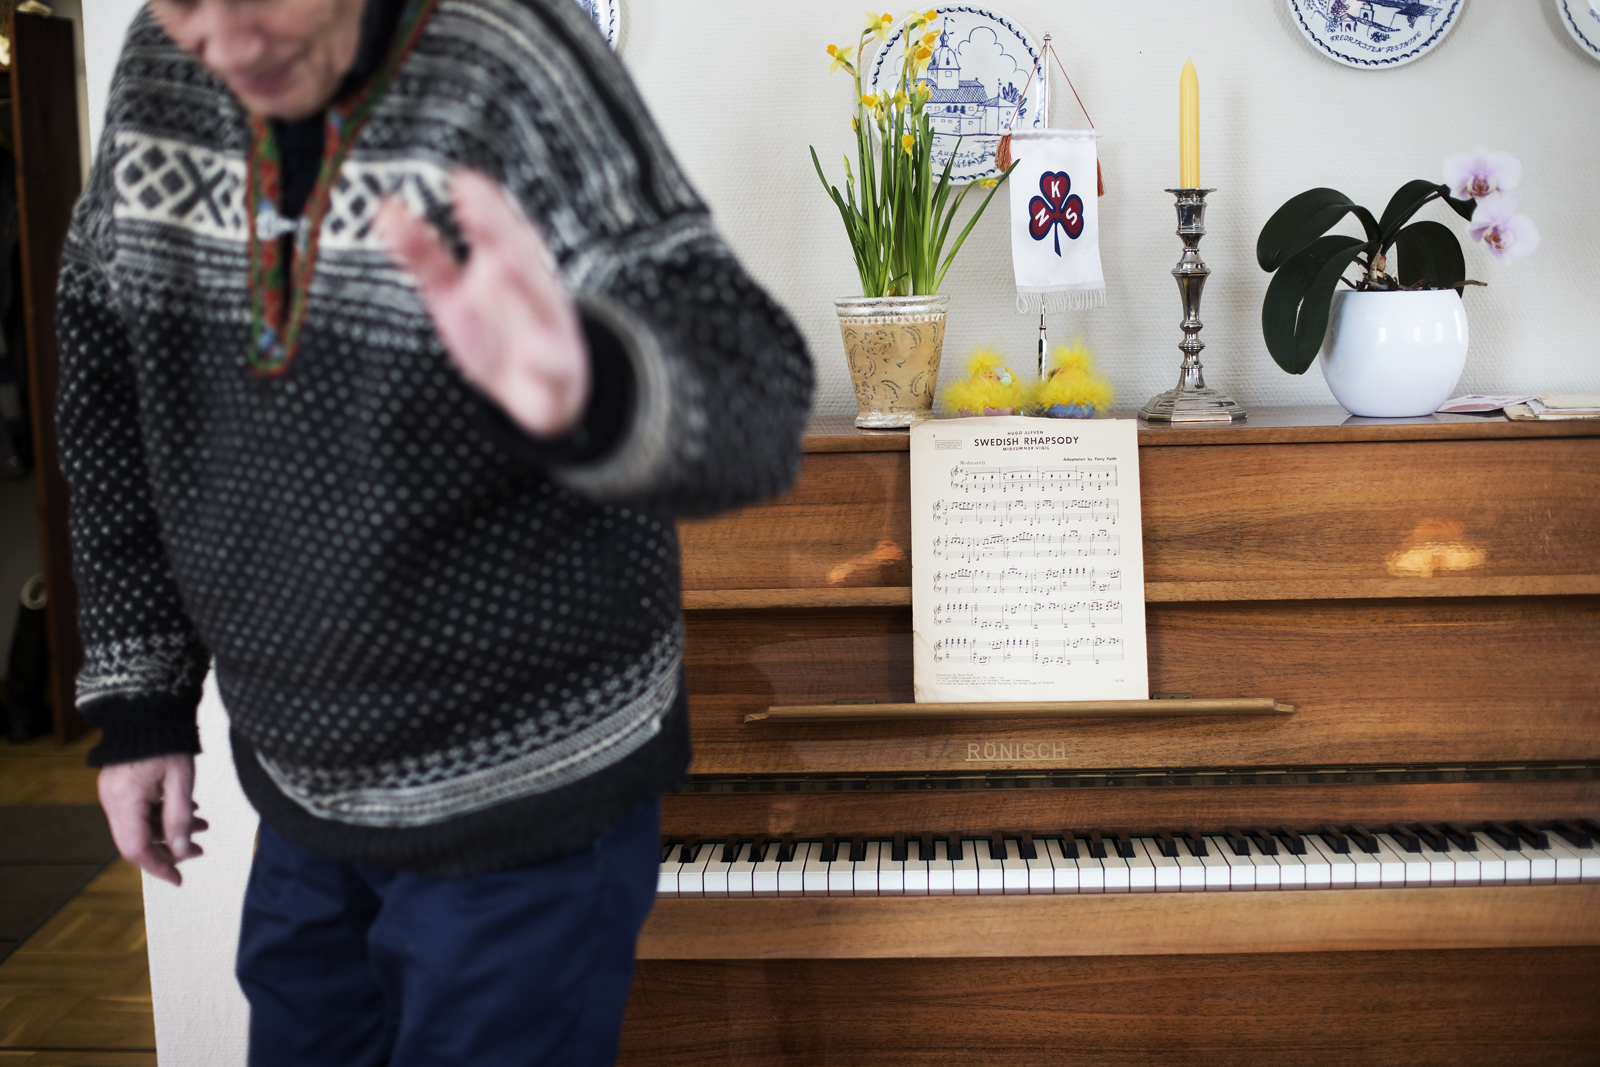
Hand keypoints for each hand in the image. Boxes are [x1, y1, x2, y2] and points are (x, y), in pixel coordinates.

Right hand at [98, 754, 207, 885]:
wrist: (150, 708)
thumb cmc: (168, 741)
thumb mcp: (181, 782)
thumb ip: (180, 818)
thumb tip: (182, 851)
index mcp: (124, 801)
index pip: (136, 849)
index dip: (158, 867)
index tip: (178, 879)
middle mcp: (112, 800)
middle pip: (136, 840)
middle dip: (169, 849)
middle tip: (200, 851)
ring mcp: (113, 792)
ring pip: (139, 825)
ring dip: (169, 829)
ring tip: (202, 825)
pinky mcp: (119, 785)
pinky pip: (138, 810)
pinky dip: (161, 814)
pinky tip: (187, 809)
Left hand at [375, 170, 589, 437]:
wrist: (544, 388)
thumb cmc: (495, 330)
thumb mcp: (452, 293)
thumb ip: (424, 255)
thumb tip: (385, 211)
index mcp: (513, 268)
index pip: (500, 231)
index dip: (484, 207)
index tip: (463, 182)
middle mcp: (536, 295)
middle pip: (522, 259)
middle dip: (502, 233)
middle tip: (475, 208)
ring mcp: (548, 336)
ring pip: (541, 310)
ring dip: (525, 289)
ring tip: (501, 265)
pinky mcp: (553, 379)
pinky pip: (552, 374)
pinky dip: (548, 368)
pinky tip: (536, 357)